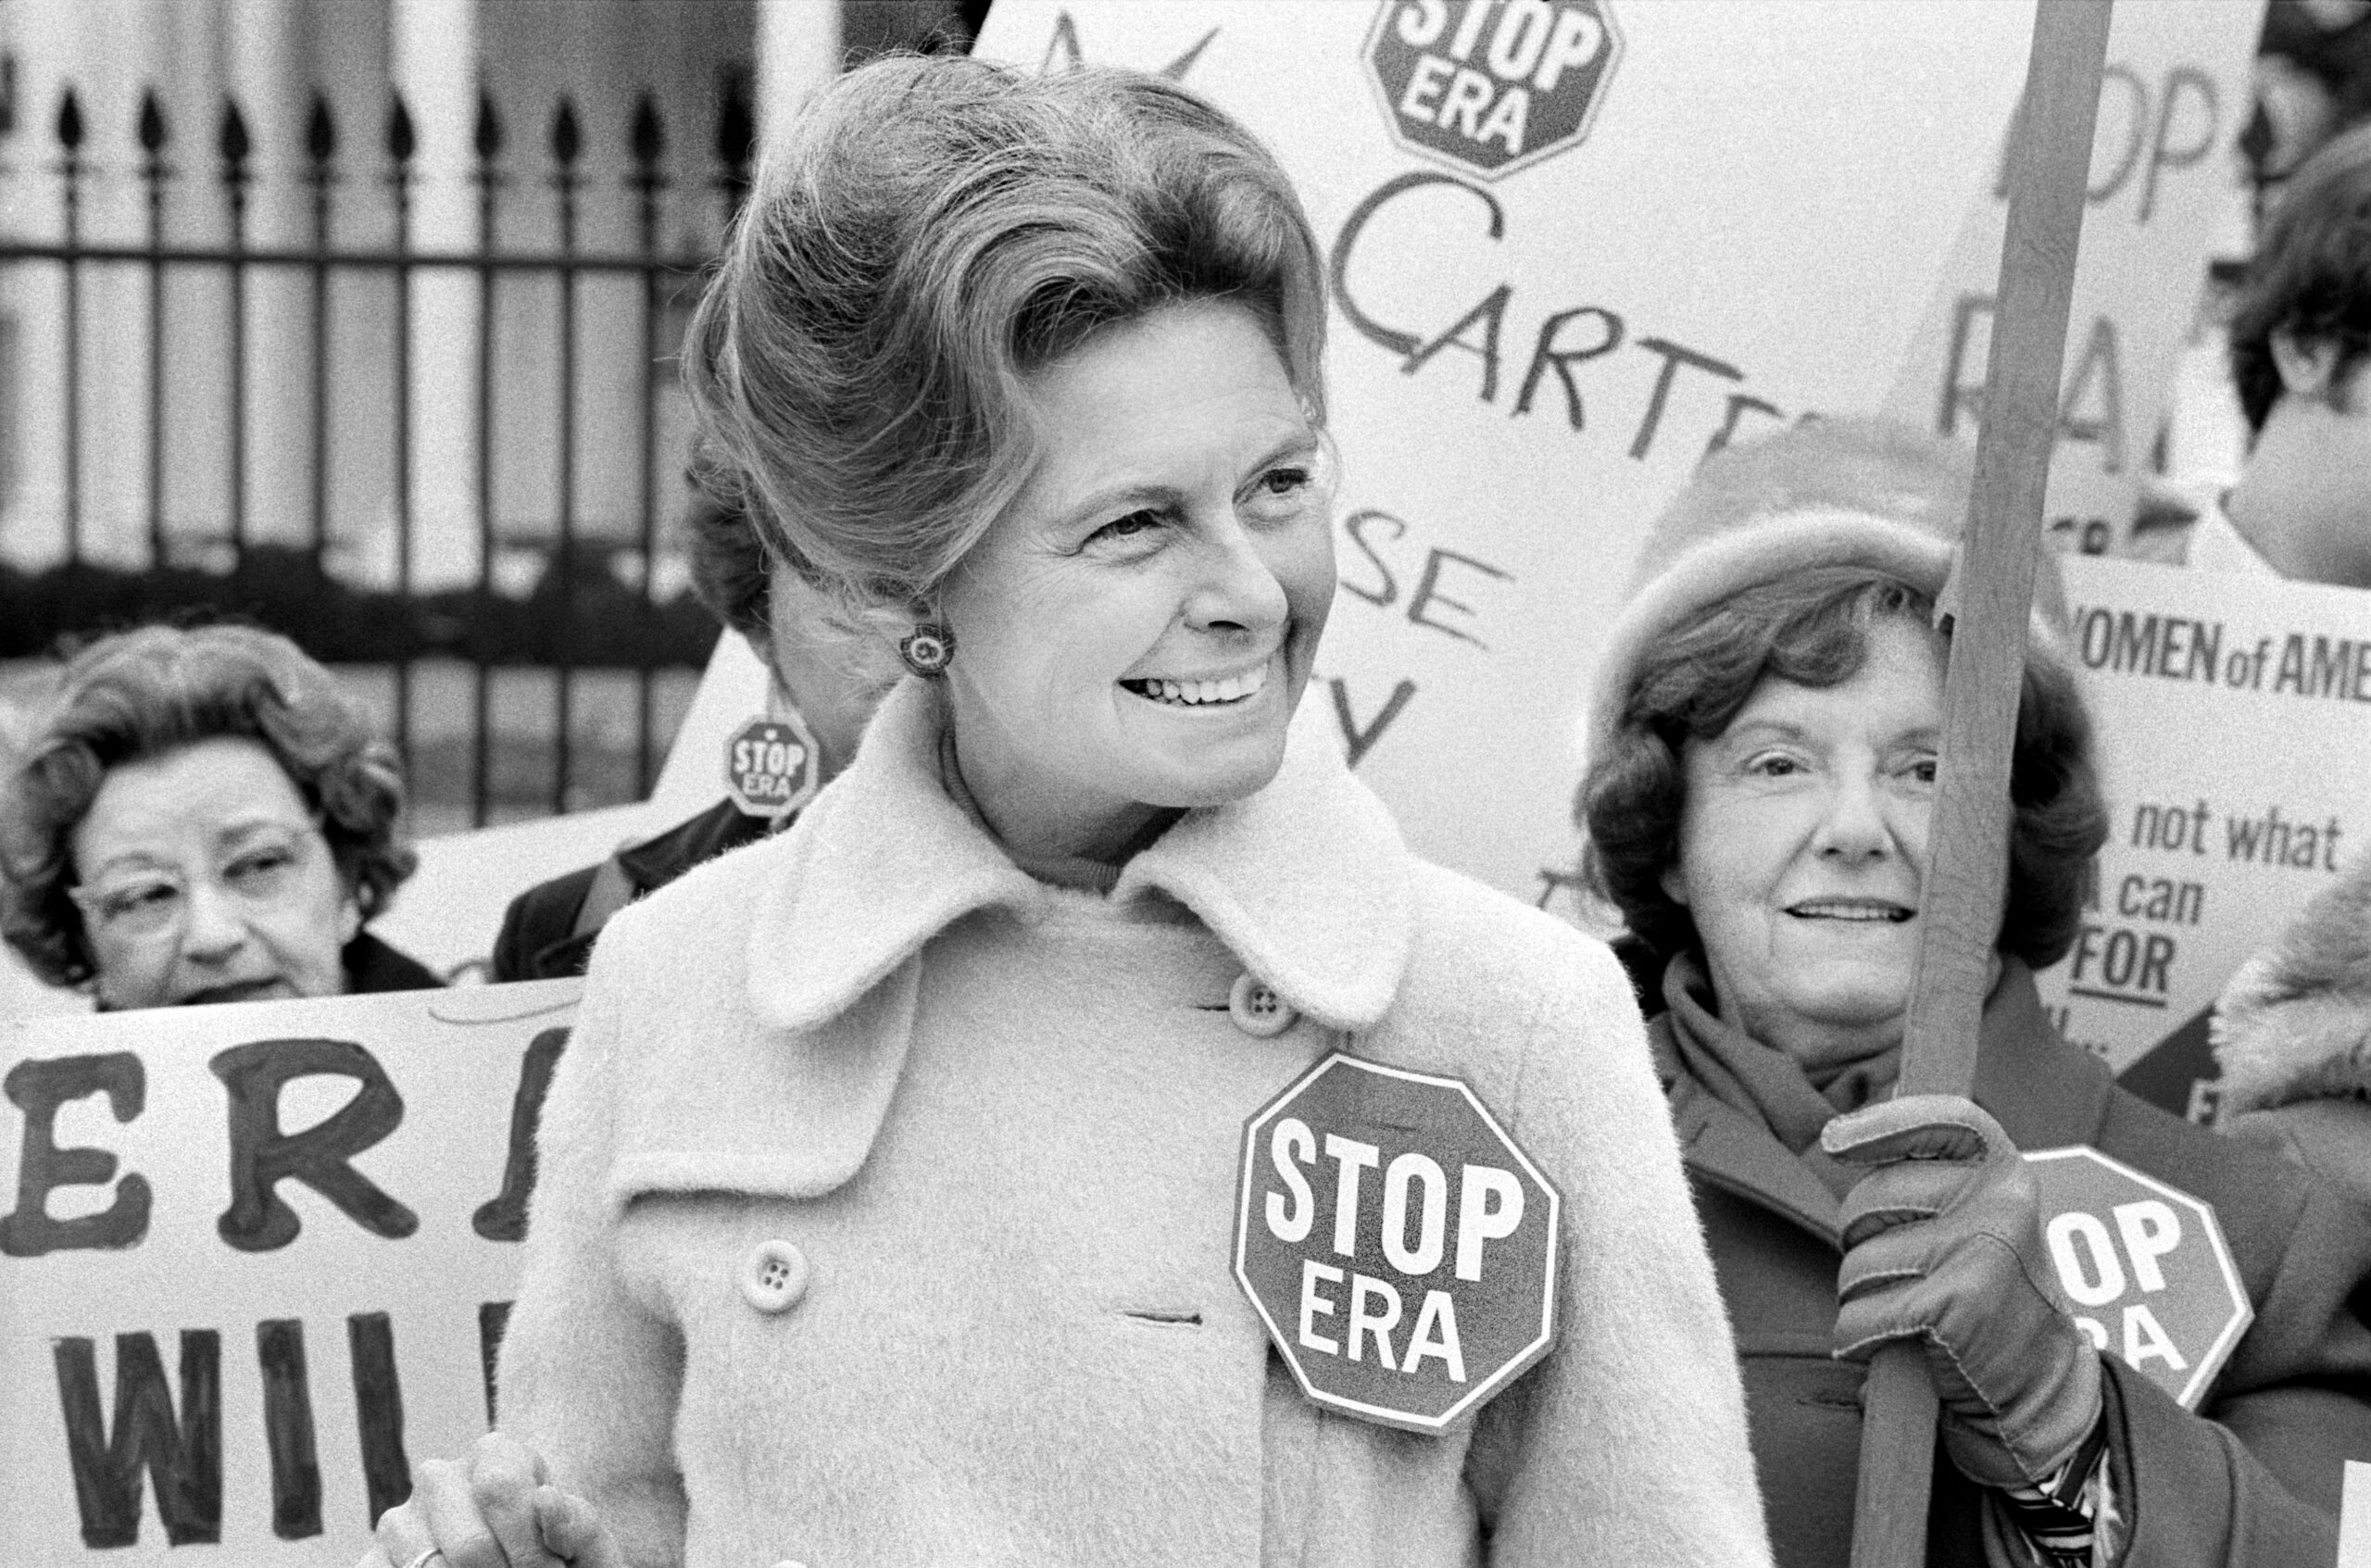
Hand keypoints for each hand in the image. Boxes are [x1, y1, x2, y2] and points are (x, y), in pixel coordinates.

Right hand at [357, 1432, 625, 1567]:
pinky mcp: (373, 1561)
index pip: (500, 1488)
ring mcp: (399, 1521)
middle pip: (469, 1543)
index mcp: (494, 1453)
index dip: (531, 1546)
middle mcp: (438, 1476)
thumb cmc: (561, 1560)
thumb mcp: (585, 1543)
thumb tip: (547, 1499)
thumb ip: (578, 1524)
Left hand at [1821, 1094, 2102, 1489]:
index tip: (1833, 1141)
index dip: (1883, 1123)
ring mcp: (1979, 1251)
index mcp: (2007, 1173)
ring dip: (1862, 1298)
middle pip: (1870, 1198)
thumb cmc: (1993, 1300)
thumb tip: (1839, 1133)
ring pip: (1857, 1262)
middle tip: (1903, 1277)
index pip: (1945, 1118)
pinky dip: (1860, 1339)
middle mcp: (2000, 1202)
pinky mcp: (1954, 1305)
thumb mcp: (1982, 1223)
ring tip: (1911, 1317)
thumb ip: (1932, 1181)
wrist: (2043, 1393)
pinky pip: (1861, 1315)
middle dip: (1861, 1241)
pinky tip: (1898, 1348)